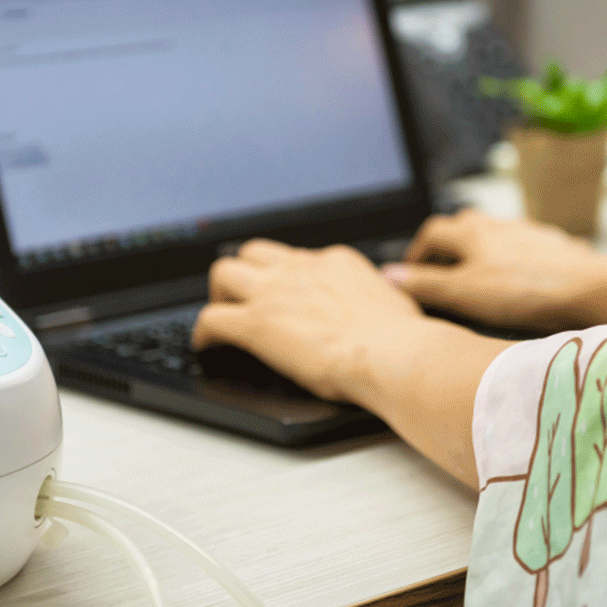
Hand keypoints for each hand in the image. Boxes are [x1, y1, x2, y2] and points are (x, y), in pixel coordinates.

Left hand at [192, 239, 427, 402]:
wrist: (392, 354)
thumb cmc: (402, 339)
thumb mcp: (393, 301)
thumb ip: (375, 297)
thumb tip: (381, 303)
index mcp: (335, 263)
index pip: (295, 257)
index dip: (283, 276)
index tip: (282, 293)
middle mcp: (301, 269)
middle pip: (253, 252)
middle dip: (244, 274)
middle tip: (244, 300)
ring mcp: (275, 293)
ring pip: (223, 272)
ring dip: (219, 294)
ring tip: (223, 317)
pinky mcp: (256, 323)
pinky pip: (211, 318)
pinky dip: (203, 332)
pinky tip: (206, 346)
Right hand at [383, 209, 604, 329]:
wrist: (585, 288)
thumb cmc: (524, 290)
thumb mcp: (462, 293)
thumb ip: (424, 284)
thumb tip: (389, 275)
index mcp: (471, 233)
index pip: (432, 232)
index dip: (418, 251)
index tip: (413, 270)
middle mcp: (498, 226)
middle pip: (463, 225)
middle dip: (449, 245)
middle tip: (442, 269)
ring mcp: (528, 233)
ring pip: (496, 234)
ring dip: (482, 249)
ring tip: (478, 274)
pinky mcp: (554, 247)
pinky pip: (527, 248)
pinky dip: (515, 260)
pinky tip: (520, 281)